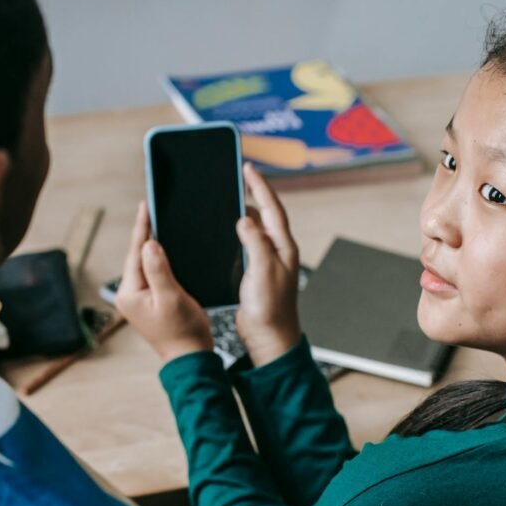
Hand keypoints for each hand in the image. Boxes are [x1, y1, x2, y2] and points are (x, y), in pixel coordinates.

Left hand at [116, 202, 213, 362]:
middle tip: (151, 208)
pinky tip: (166, 248)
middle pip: (137, 257)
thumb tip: (149, 243)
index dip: (142, 228)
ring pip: (145, 264)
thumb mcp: (170, 297)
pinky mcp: (150, 301)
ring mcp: (139, 299)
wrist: (190, 357)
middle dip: (145, 234)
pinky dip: (159, 260)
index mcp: (129, 293)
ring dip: (152, 246)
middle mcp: (129, 295)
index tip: (145, 206)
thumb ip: (158, 269)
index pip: (135, 253)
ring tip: (158, 222)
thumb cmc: (182, 331)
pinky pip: (153, 273)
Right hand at [236, 163, 301, 365]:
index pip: (272, 208)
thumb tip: (245, 219)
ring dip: (241, 213)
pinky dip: (234, 233)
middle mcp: (276, 251)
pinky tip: (222, 231)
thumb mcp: (263, 272)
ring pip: (253, 229)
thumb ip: (255, 243)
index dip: (260, 186)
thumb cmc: (270, 309)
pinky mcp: (253, 273)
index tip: (248, 167)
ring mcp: (265, 262)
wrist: (269, 338)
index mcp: (283, 247)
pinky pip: (244, 245)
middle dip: (251, 193)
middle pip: (264, 214)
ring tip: (226, 197)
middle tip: (236, 175)